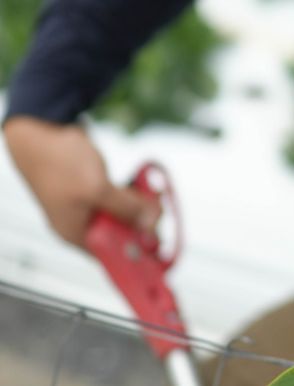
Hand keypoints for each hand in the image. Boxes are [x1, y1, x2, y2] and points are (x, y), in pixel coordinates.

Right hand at [2, 116, 159, 248]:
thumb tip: (151, 225)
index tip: (160, 242)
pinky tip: (145, 186)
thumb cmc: (61, 163)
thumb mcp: (98, 189)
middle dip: (142, 223)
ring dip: (140, 207)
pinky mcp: (90, 190)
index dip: (136, 252)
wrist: (40, 131)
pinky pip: (116, 198)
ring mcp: (84, 206)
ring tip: (157, 195)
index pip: (110, 255)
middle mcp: (80, 223)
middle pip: (118, 234)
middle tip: (160, 210)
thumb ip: (126, 209)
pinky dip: (131, 194)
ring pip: (119, 214)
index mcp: (76, 233)